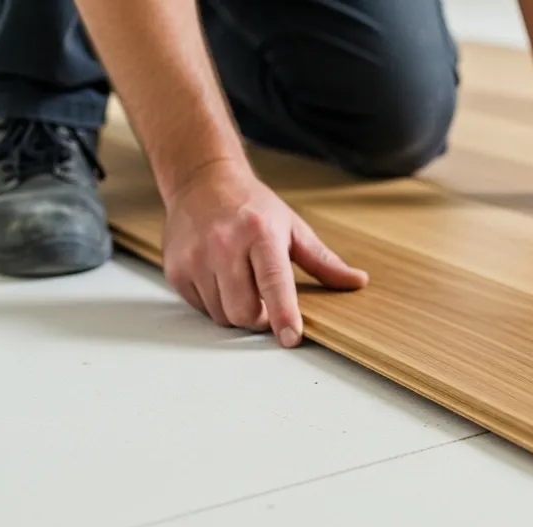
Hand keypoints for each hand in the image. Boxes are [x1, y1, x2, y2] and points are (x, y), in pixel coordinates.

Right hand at [161, 161, 368, 346]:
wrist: (202, 182)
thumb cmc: (252, 207)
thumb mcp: (293, 228)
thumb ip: (323, 261)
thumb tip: (357, 281)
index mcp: (259, 233)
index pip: (274, 282)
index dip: (283, 314)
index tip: (291, 337)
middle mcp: (224, 245)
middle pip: (244, 311)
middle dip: (260, 319)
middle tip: (267, 303)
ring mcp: (195, 258)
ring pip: (222, 315)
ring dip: (237, 311)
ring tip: (241, 283)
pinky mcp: (175, 269)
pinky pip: (201, 308)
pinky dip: (215, 303)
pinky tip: (220, 278)